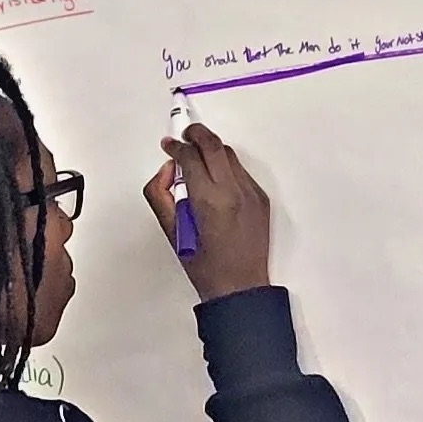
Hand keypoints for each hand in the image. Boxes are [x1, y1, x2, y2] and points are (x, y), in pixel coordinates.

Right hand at [144, 122, 271, 301]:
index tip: (169, 146)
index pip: (190, 157)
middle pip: (213, 145)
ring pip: (230, 156)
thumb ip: (161, 195)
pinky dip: (227, 170)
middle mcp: (234, 193)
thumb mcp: (172, 233)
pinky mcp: (261, 200)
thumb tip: (168, 171)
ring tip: (199, 160)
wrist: (240, 287)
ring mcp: (251, 195)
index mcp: (209, 201)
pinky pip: (242, 173)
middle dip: (196, 134)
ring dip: (212, 151)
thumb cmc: (207, 268)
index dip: (176, 148)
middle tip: (184, 136)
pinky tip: (217, 183)